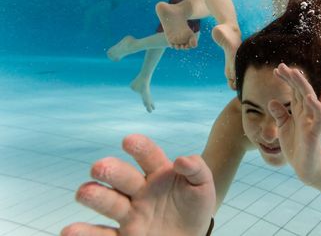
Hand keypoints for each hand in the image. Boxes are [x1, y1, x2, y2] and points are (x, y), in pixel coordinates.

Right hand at [61, 134, 214, 235]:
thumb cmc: (195, 205)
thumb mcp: (203, 186)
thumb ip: (197, 169)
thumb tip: (182, 160)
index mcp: (158, 172)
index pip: (148, 155)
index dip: (139, 147)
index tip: (129, 141)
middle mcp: (139, 190)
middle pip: (122, 176)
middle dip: (111, 170)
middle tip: (101, 167)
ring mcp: (129, 212)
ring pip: (108, 201)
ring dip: (94, 195)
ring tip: (84, 193)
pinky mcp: (124, 235)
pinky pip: (102, 235)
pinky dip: (84, 232)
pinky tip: (70, 230)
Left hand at [269, 63, 320, 184]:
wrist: (305, 167)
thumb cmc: (296, 146)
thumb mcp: (283, 128)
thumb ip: (280, 114)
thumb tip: (272, 101)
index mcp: (298, 111)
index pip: (293, 90)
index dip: (286, 79)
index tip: (276, 70)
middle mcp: (306, 113)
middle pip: (301, 90)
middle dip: (292, 78)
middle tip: (282, 66)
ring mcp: (311, 121)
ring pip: (310, 98)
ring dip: (303, 86)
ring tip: (295, 73)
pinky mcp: (316, 132)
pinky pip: (319, 117)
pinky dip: (316, 106)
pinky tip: (309, 97)